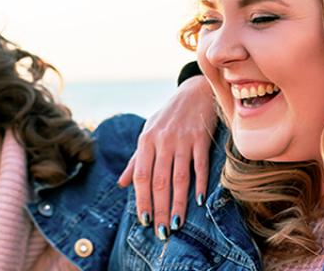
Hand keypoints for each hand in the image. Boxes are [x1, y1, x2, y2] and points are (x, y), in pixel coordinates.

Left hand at [118, 75, 215, 239]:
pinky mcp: (201, 138)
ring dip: (178, 203)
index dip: (142, 200)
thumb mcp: (148, 132)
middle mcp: (162, 141)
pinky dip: (200, 183)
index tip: (144, 221)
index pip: (142, 176)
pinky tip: (199, 201)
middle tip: (162, 233)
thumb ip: (136, 160)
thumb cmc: (168, 116)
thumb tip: (123, 184)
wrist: (194, 91)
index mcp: (146, 141)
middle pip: (159, 181)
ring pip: (179, 177)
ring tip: (177, 224)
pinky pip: (200, 165)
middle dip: (160, 209)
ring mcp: (183, 140)